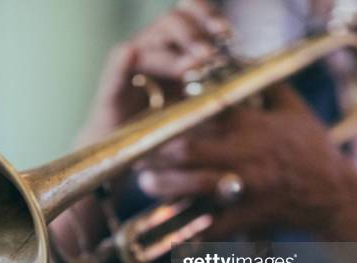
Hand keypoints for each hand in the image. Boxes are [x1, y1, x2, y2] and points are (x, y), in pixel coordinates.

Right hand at [79, 0, 230, 144]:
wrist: (127, 153)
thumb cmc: (165, 128)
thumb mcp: (198, 107)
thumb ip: (216, 92)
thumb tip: (246, 82)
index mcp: (174, 49)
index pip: (189, 16)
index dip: (208, 17)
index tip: (228, 35)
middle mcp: (151, 50)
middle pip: (170, 21)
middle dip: (194, 34)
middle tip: (211, 55)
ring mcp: (129, 68)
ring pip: (147, 42)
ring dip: (172, 53)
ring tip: (192, 67)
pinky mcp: (111, 89)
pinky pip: (115, 68)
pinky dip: (123, 60)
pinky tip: (130, 54)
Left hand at [137, 84, 356, 237]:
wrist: (334, 193)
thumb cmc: (311, 149)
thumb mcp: (294, 110)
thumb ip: (268, 87)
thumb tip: (242, 67)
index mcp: (251, 125)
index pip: (203, 115)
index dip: (172, 119)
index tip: (151, 123)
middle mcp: (244, 154)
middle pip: (187, 150)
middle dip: (157, 153)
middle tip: (140, 155)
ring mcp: (245, 187)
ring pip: (194, 186)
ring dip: (165, 186)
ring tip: (147, 184)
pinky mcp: (247, 216)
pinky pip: (212, 227)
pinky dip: (190, 232)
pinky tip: (171, 230)